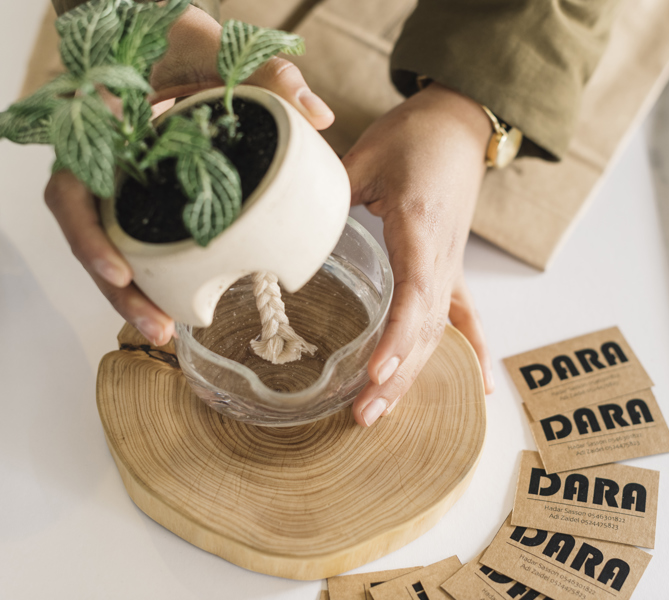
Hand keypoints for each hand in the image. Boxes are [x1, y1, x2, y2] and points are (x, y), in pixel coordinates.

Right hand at [44, 5, 333, 345]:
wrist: (152, 31)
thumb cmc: (172, 36)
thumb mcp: (214, 48)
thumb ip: (264, 74)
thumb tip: (319, 116)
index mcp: (98, 127)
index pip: (72, 189)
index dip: (89, 237)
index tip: (121, 272)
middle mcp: (98, 160)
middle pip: (89, 236)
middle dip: (117, 289)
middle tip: (158, 327)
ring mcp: (116, 179)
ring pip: (109, 244)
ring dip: (133, 292)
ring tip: (168, 330)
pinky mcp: (140, 190)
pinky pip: (135, 234)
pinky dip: (153, 268)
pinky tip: (179, 298)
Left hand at [344, 82, 495, 426]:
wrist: (459, 125)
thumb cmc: (415, 137)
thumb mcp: (366, 156)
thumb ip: (331, 192)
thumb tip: (292, 228)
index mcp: (420, 226)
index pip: (414, 293)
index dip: (397, 338)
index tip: (375, 373)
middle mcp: (442, 257)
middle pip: (425, 327)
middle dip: (397, 377)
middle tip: (363, 415)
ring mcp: (451, 266)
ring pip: (438, 331)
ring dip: (413, 376)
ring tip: (381, 413)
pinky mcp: (452, 268)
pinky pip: (464, 317)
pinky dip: (471, 353)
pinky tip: (479, 388)